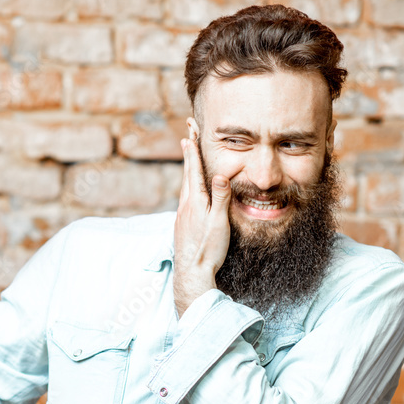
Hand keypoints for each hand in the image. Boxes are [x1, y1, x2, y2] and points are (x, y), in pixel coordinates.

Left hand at [173, 126, 232, 317]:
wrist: (191, 273)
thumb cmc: (208, 249)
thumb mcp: (219, 222)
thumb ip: (220, 197)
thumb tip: (221, 174)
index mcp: (194, 201)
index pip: (193, 168)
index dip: (192, 148)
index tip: (189, 130)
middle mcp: (185, 204)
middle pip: (187, 172)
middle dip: (188, 152)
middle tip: (187, 133)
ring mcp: (182, 214)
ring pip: (185, 185)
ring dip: (188, 167)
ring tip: (188, 154)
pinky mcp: (183, 224)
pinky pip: (186, 196)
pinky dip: (189, 184)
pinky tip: (190, 189)